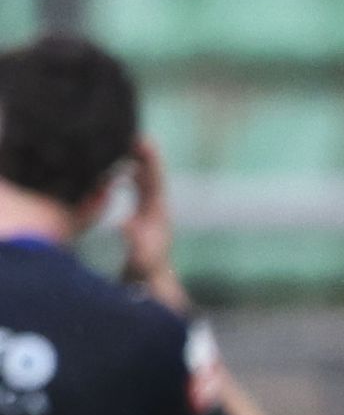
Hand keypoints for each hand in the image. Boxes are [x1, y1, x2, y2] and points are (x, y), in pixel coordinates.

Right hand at [117, 139, 182, 300]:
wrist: (150, 283)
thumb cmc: (144, 270)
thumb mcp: (138, 256)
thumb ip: (133, 241)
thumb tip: (124, 223)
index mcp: (157, 213)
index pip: (154, 180)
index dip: (149, 160)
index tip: (143, 141)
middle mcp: (156, 208)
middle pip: (149, 174)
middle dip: (141, 153)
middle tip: (130, 131)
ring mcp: (150, 210)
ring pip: (142, 179)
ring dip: (134, 161)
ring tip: (122, 141)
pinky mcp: (141, 214)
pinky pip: (135, 189)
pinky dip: (127, 175)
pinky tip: (116, 166)